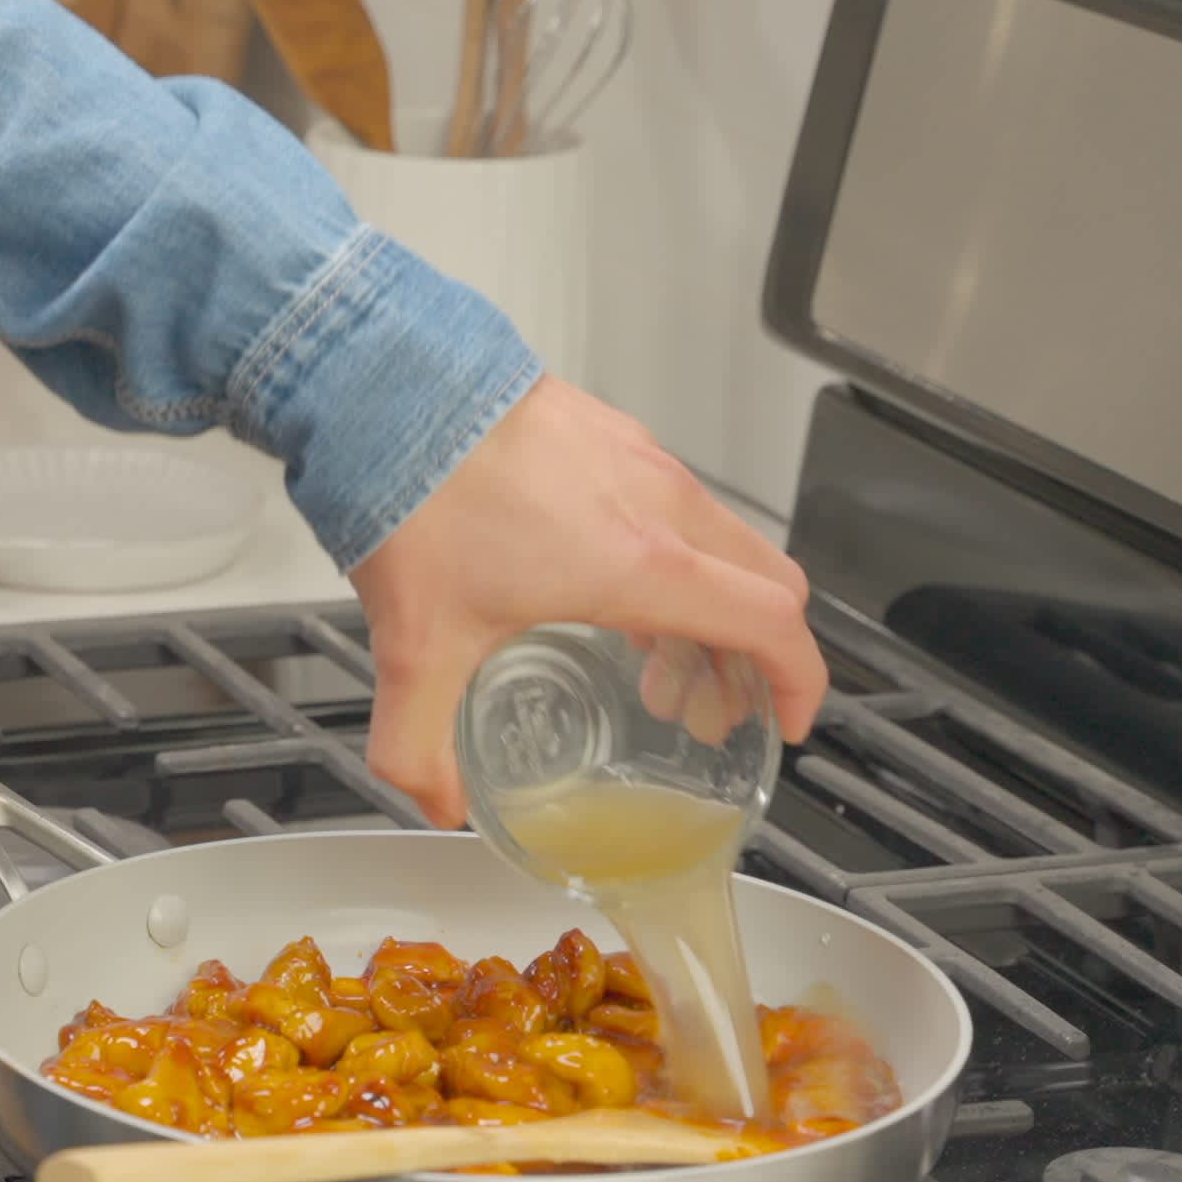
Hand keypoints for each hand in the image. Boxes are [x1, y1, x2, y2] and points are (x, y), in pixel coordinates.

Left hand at [348, 378, 825, 826]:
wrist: (381, 380)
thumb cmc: (413, 495)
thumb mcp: (416, 649)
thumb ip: (420, 746)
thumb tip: (436, 800)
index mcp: (640, 564)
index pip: (772, 623)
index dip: (800, 682)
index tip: (786, 721)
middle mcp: (658, 504)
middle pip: (765, 583)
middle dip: (753, 657)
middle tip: (706, 708)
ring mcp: (637, 459)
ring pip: (722, 542)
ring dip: (711, 606)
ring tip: (653, 661)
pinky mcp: (607, 432)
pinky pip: (676, 502)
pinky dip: (675, 556)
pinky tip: (606, 584)